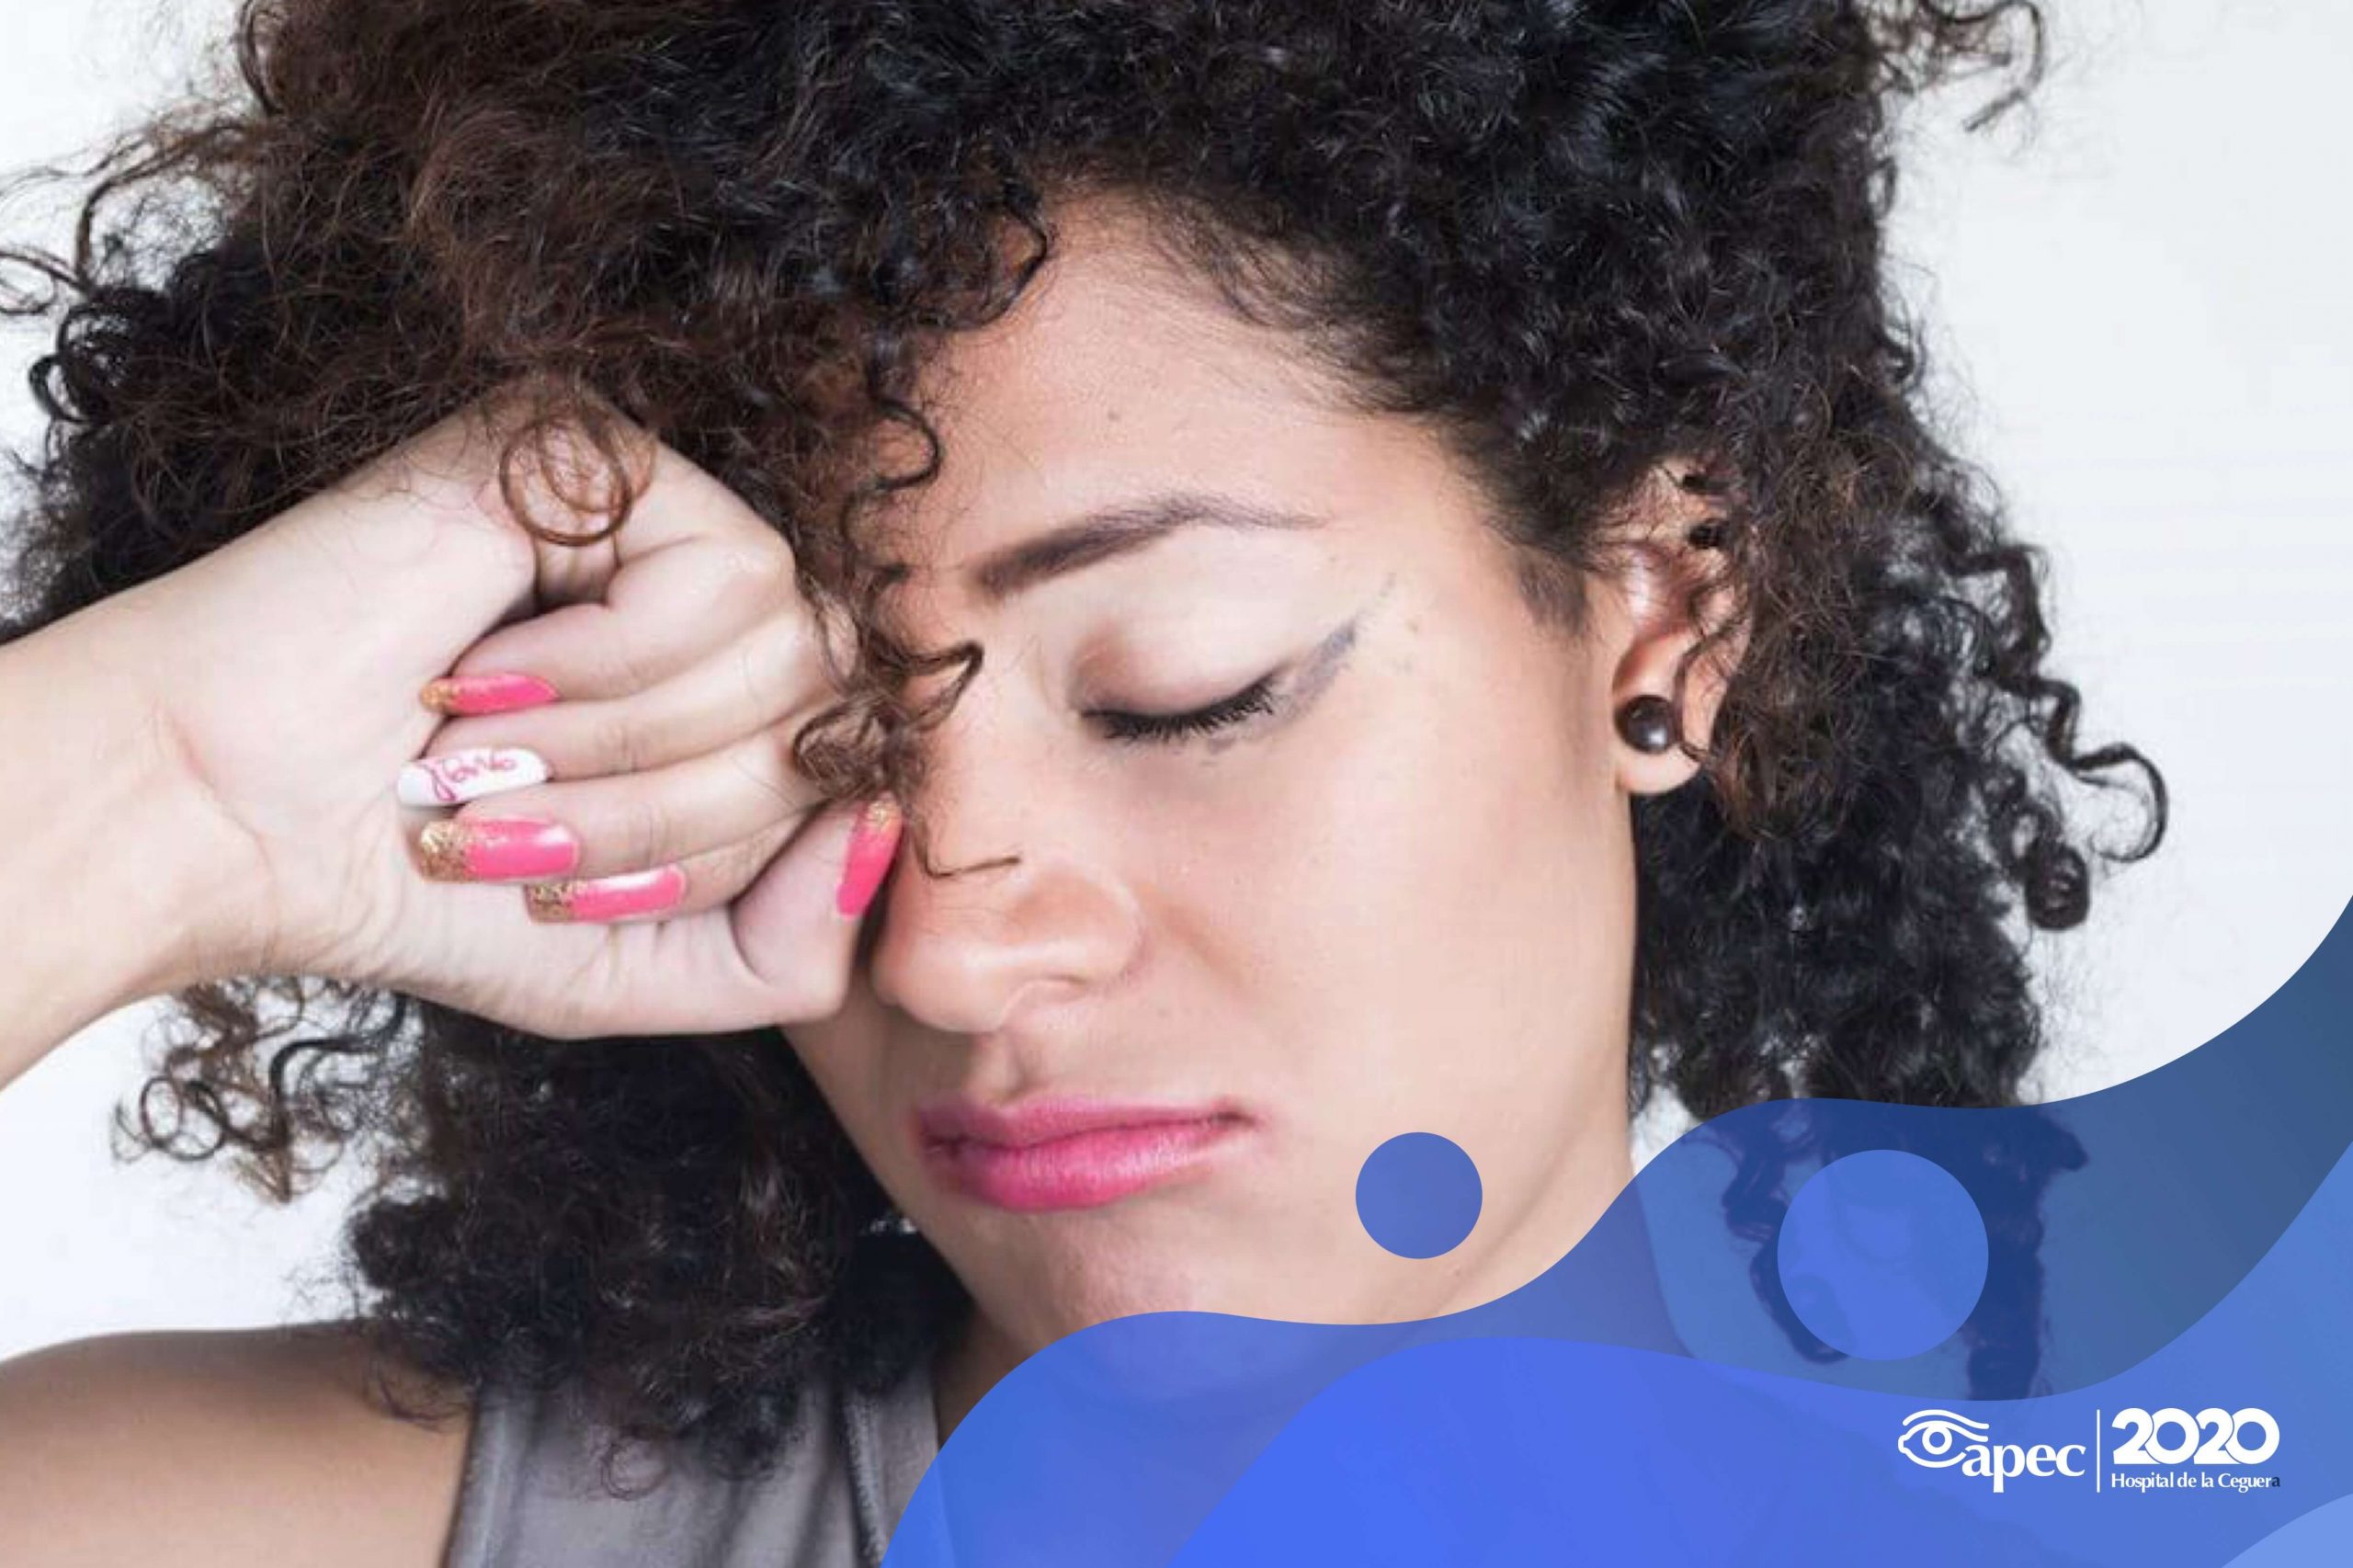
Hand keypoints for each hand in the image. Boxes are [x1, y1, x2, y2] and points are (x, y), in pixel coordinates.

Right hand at [107, 391, 894, 1038]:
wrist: (232, 813)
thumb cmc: (422, 885)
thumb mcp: (641, 968)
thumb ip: (793, 947)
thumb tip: (886, 824)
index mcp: (727, 705)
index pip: (855, 773)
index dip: (747, 860)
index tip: (584, 894)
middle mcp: (712, 600)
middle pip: (832, 714)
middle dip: (679, 821)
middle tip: (519, 842)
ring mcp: (665, 515)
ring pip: (791, 652)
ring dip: (628, 755)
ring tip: (487, 763)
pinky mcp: (606, 451)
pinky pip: (725, 575)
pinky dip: (602, 670)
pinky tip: (476, 676)